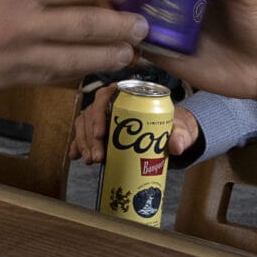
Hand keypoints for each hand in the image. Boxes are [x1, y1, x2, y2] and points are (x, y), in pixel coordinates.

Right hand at [0, 0, 144, 90]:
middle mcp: (23, 22)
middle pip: (85, 25)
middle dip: (120, 27)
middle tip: (144, 26)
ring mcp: (17, 55)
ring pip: (74, 58)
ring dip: (107, 57)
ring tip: (129, 54)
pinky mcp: (9, 79)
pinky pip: (50, 75)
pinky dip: (74, 72)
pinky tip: (90, 70)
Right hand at [72, 89, 200, 164]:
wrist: (168, 135)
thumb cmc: (171, 126)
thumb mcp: (179, 128)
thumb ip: (181, 135)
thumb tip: (176, 147)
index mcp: (128, 95)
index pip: (106, 96)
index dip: (99, 113)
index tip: (100, 133)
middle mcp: (112, 103)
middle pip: (92, 114)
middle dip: (90, 137)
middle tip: (97, 157)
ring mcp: (104, 117)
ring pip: (85, 125)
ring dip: (84, 143)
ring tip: (91, 160)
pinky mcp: (100, 131)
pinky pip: (84, 135)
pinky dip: (78, 145)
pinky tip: (75, 156)